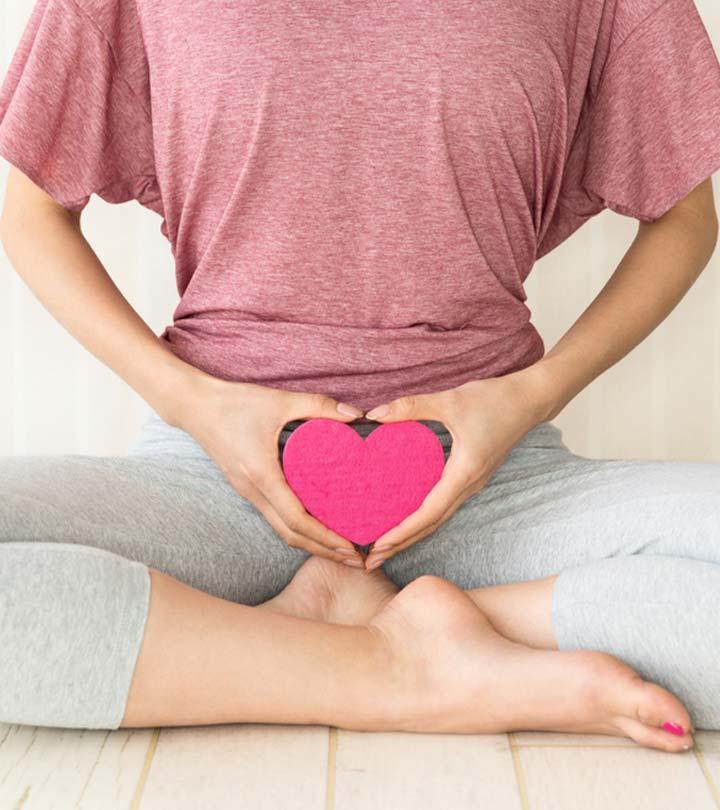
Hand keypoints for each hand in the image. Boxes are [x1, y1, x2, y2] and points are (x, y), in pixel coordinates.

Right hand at [177, 376, 366, 564]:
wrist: (194, 405)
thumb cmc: (234, 403)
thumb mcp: (280, 400)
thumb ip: (318, 405)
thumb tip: (354, 415)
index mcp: (262, 475)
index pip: (297, 519)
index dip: (326, 537)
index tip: (350, 547)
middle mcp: (253, 491)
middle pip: (291, 535)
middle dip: (324, 550)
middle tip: (355, 559)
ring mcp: (247, 491)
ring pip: (281, 528)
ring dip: (310, 542)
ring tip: (339, 547)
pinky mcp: (246, 487)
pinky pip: (273, 516)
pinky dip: (296, 527)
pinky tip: (315, 523)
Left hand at [362, 366, 552, 570]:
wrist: (530, 399)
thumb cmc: (494, 399)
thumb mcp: (450, 400)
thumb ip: (411, 407)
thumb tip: (374, 415)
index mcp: (464, 474)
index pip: (428, 514)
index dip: (401, 532)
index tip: (377, 546)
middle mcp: (469, 485)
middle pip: (431, 525)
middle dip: (401, 544)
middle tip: (370, 561)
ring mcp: (472, 483)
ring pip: (438, 518)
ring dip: (412, 534)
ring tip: (384, 545)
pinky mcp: (471, 476)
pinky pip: (444, 505)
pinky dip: (423, 517)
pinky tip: (406, 517)